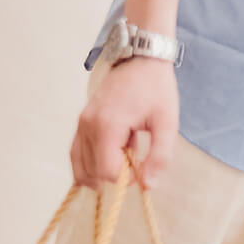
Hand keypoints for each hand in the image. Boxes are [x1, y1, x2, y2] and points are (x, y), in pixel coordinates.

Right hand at [70, 56, 177, 188]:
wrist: (141, 58)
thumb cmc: (156, 88)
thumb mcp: (167, 122)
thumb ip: (159, 155)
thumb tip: (148, 185)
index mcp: (108, 125)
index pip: (107, 172)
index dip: (127, 179)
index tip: (143, 169)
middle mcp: (88, 125)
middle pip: (90, 172)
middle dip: (113, 177)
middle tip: (136, 165)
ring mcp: (81, 122)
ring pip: (79, 165)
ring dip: (100, 172)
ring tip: (124, 162)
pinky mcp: (81, 121)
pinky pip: (76, 151)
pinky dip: (88, 163)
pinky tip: (107, 164)